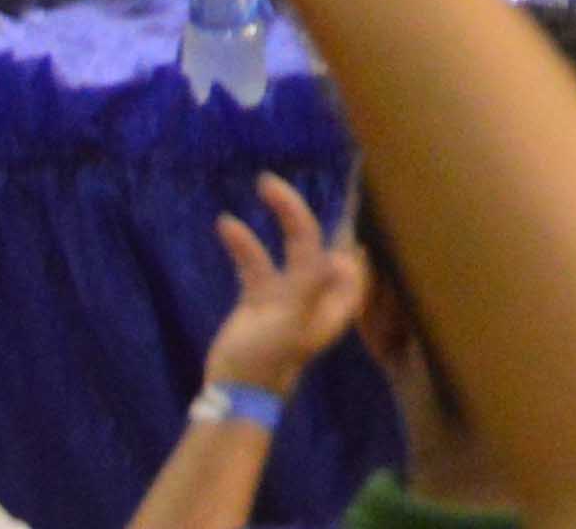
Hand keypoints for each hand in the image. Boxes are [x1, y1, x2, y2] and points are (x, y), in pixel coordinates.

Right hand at [198, 169, 368, 396]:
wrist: (234, 393)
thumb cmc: (269, 360)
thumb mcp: (291, 323)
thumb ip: (311, 288)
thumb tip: (339, 256)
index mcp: (333, 301)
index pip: (348, 256)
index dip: (346, 228)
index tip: (341, 193)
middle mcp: (315, 293)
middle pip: (315, 242)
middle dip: (303, 211)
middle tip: (280, 183)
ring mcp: (286, 294)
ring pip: (288, 246)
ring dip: (279, 217)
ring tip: (264, 184)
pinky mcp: (258, 298)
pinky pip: (255, 261)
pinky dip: (244, 243)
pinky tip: (226, 224)